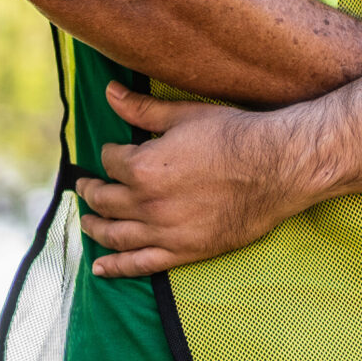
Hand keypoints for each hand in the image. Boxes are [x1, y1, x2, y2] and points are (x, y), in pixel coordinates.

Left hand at [76, 84, 320, 274]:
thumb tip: (109, 92)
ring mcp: (166, 232)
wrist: (277, 168)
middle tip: (84, 187)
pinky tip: (99, 268)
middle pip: (105, 200)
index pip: (109, 161)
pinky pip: (142, 264)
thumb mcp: (182, 116)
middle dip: (91, 191)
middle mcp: (148, 203)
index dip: (109, 154)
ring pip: (116, 234)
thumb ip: (140, 109)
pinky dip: (116, 267)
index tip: (113, 153)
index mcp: (143, 167)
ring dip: (95, 227)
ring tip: (86, 221)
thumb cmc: (233, 136)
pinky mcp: (186, 251)